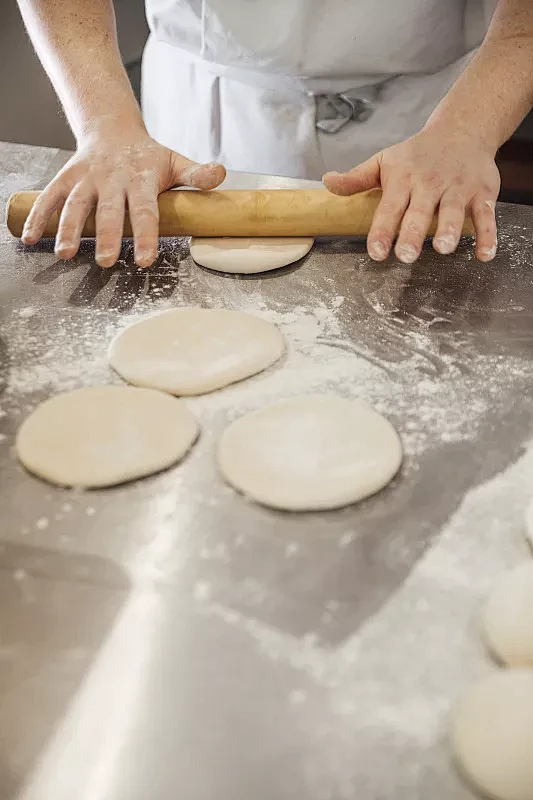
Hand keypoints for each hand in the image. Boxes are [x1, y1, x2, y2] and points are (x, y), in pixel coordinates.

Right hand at [22, 125, 225, 267]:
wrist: (112, 129)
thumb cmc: (148, 156)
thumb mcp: (174, 162)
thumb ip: (196, 175)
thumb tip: (220, 175)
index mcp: (140, 178)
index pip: (145, 210)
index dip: (146, 235)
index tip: (145, 259)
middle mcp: (111, 179)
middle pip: (108, 211)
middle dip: (105, 236)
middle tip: (105, 261)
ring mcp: (86, 179)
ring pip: (75, 205)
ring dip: (67, 229)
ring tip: (65, 254)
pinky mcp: (66, 179)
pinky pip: (50, 198)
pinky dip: (39, 217)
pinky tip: (31, 239)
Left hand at [323, 125, 499, 263]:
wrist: (462, 129)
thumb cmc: (418, 154)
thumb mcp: (384, 161)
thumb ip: (356, 179)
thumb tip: (327, 182)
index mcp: (403, 179)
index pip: (389, 208)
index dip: (382, 231)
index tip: (376, 252)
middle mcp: (430, 184)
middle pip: (421, 212)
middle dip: (414, 233)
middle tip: (407, 256)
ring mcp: (458, 188)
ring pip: (454, 211)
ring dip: (450, 230)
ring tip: (443, 248)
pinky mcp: (483, 192)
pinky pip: (486, 216)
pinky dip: (488, 235)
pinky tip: (484, 255)